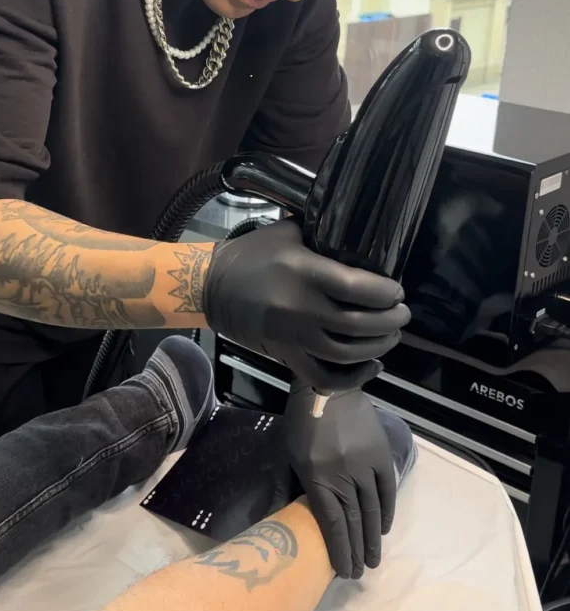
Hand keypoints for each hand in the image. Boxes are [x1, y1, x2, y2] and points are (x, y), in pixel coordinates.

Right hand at [203, 219, 410, 388]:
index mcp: (303, 271)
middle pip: (358, 324)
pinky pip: (322, 377)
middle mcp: (300, 307)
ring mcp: (292, 336)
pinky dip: (352, 379)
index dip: (386, 293)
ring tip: (390, 336)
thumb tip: (361, 233)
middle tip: (401, 314)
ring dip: (377, 347)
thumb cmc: (253, 253)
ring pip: (346, 353)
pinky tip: (371, 366)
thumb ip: (323, 234)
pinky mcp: (285, 356)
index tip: (396, 291)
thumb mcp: (288, 232)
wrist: (210, 286)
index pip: (358, 287)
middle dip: (389, 321)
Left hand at [281, 362, 395, 578]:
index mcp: (317, 477)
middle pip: (354, 521)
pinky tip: (383, 528)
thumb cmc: (300, 422)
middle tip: (360, 573)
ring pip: (372, 509)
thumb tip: (278, 519)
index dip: (339, 550)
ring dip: (374, 537)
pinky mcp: (380, 453)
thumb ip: (285, 487)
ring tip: (374, 559)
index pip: (332, 523)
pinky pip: (387, 489)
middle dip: (357, 551)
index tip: (344, 571)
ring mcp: (365, 464)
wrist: (327, 387)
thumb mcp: (285, 454)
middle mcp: (343, 475)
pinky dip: (387, 510)